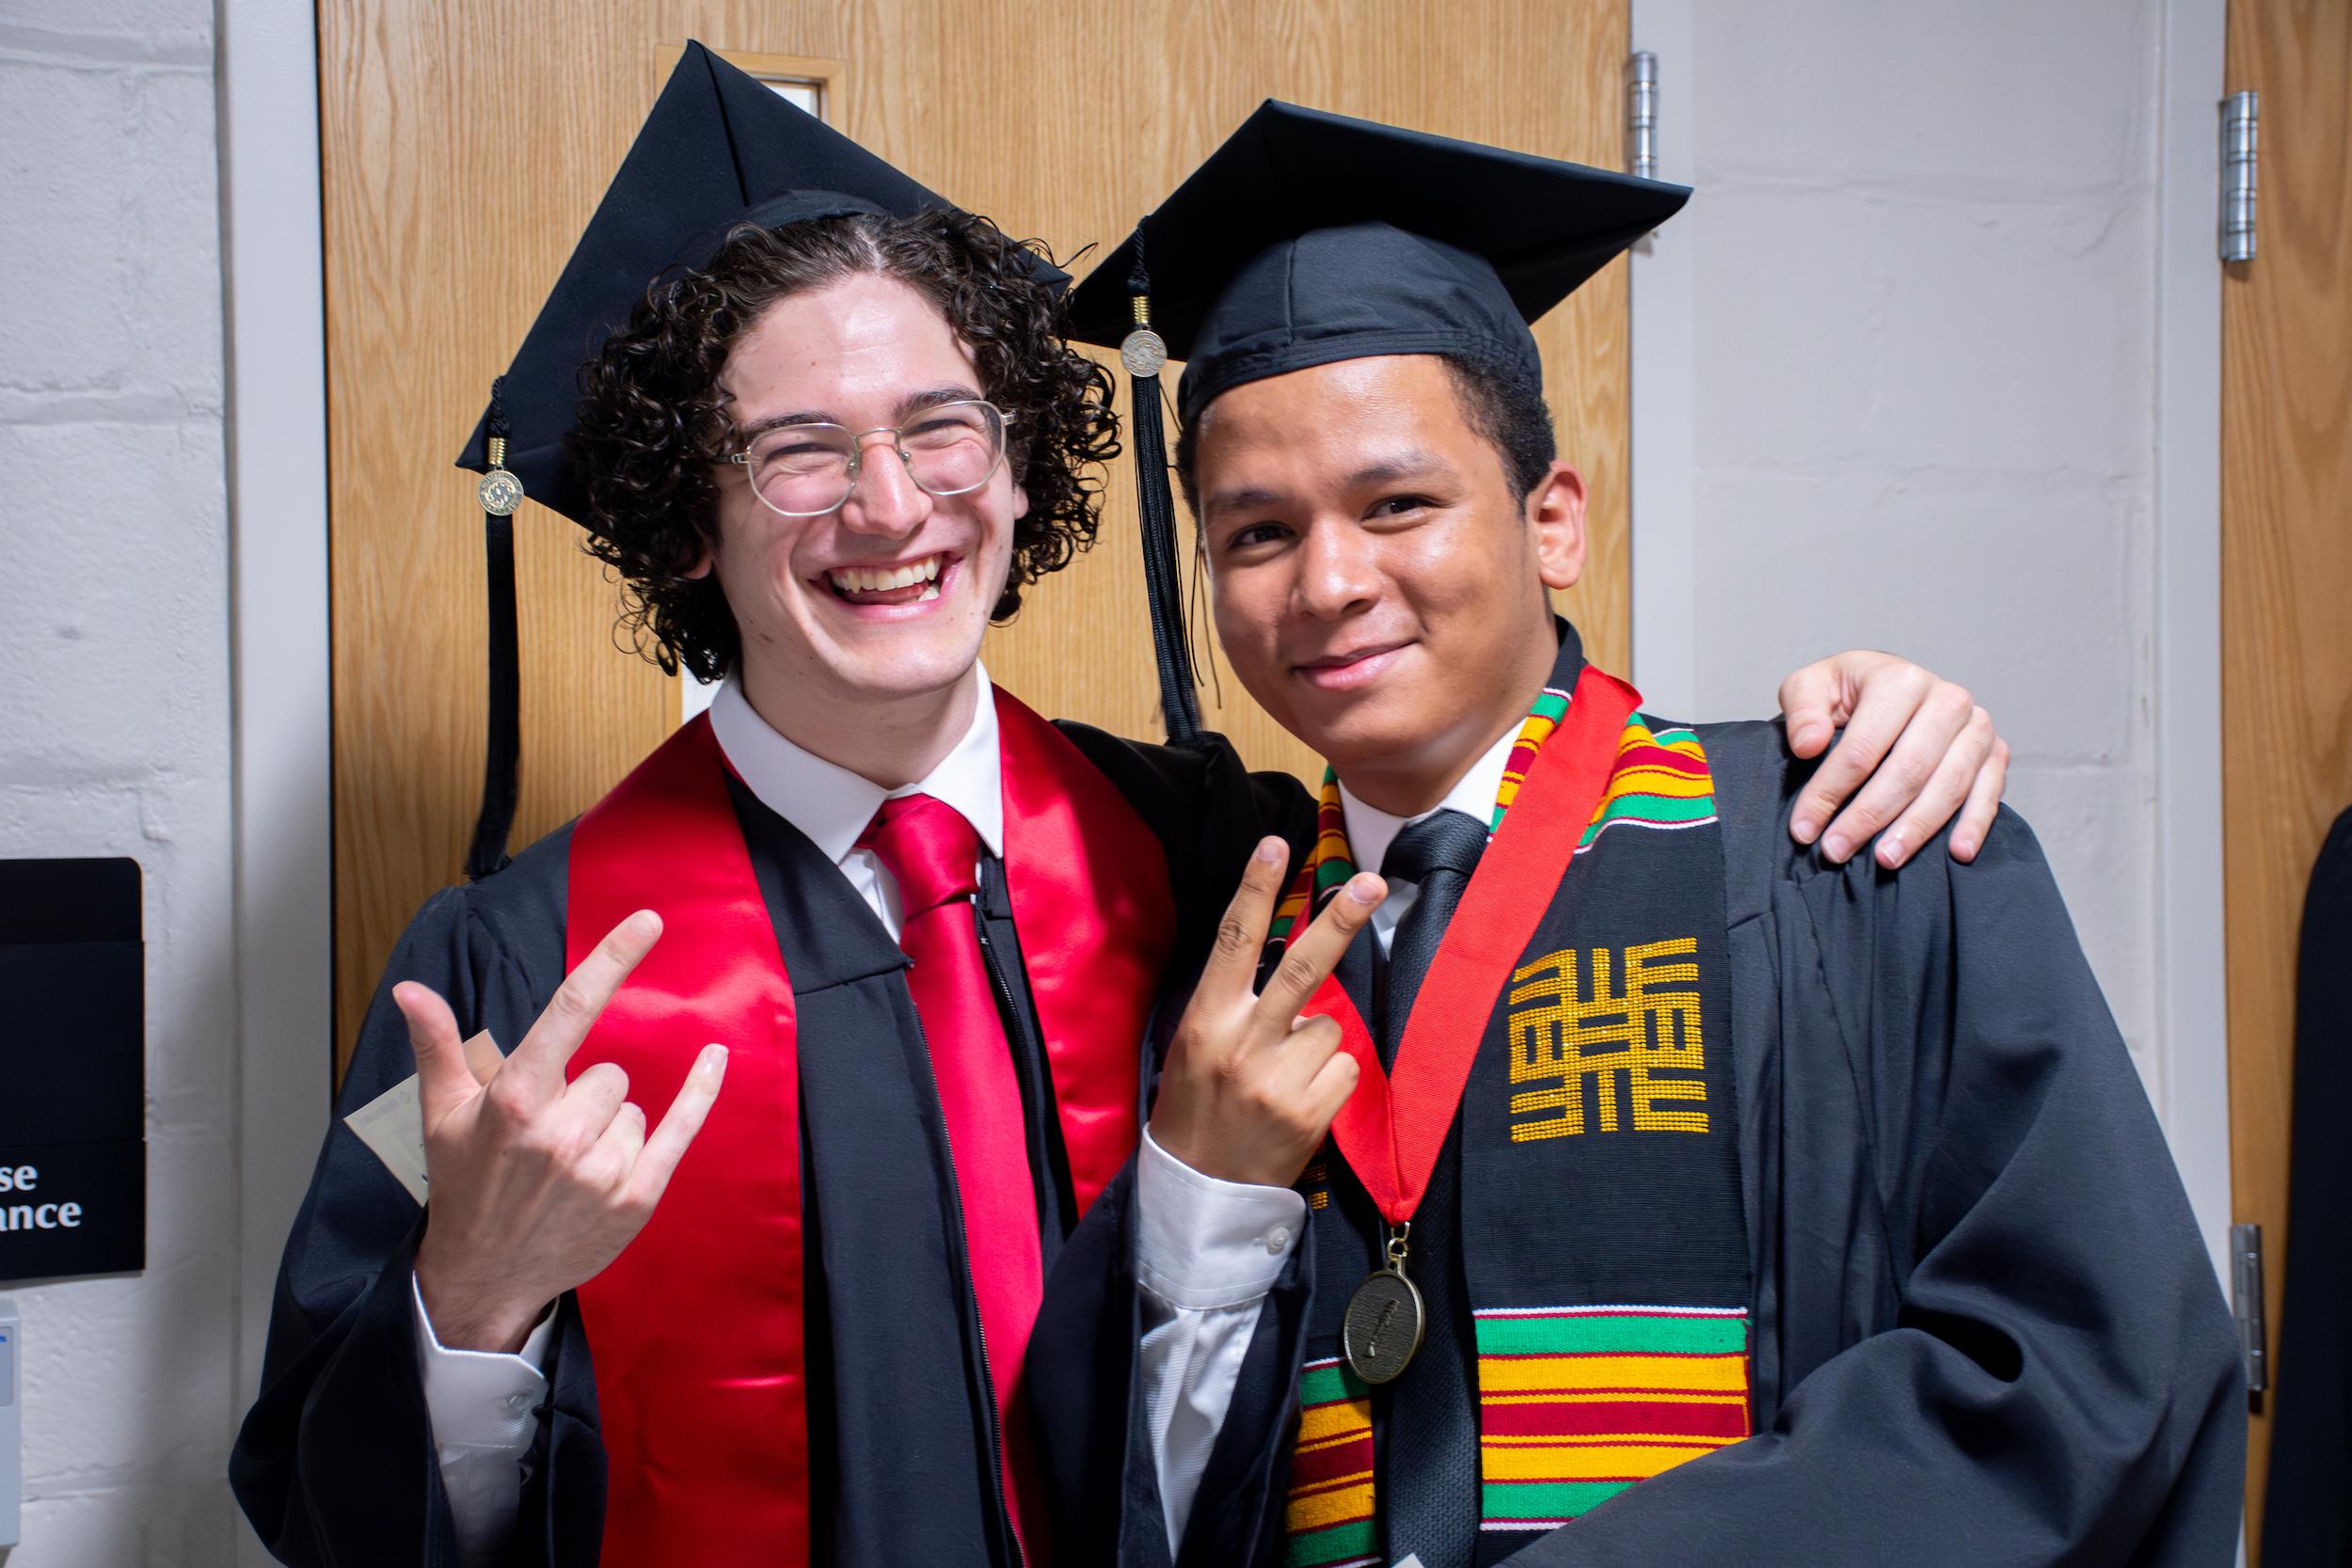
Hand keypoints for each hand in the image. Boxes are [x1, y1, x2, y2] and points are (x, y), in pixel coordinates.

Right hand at [402, 910, 727, 1352]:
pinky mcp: (636, 1198)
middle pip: (609, 1073)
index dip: (611, 959)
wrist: (484, 1275)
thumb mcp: (442, 1115)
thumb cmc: (465, 1185)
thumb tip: (411, 989)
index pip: (572, 1011)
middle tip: (547, 1138)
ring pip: (635, 1108)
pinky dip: (699, 1093)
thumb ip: (437, 1045)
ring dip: (610, 1127)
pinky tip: (713, 1060)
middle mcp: (561, 1133)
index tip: (648, 920)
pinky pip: (680, 1128)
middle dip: (584, 1096)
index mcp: (515, 1101)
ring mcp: (602, 1169)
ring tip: (568, 1167)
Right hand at [1151, 838, 1385, 1188]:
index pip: (1233, 941)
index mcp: (1207, 1020)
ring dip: (1320, 1043)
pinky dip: (1333, 1079)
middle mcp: (1243, 1043)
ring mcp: (1278, 1080)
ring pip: (1332, 1025)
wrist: (1199, 1192)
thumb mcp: (1194, 1044)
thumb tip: (1280, 959)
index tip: (1276, 843)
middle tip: (1371, 881)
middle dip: (1339, 919)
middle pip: (1301, 967)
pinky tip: (1303, 1101)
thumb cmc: (1194, 1107)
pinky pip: (1346, 1068)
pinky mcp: (1310, 1114)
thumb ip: (1234, 1003)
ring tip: (1286, 1076)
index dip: (1255, 888)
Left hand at [1777, 652, 2008, 866]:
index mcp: (1899, 681)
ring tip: (1885, 859)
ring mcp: (1977, 727)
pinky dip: (1975, 824)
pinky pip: (1989, 792)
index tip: (1803, 828)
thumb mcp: (1809, 688)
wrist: (1889, 686)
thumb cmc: (1846, 693)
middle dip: (1869, 816)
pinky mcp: (1995, 752)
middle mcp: (1947, 699)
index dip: (1830, 792)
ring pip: (1949, 786)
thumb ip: (1802, 711)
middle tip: (1836, 851)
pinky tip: (1957, 853)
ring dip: (1916, 828)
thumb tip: (1809, 745)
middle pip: (1908, 770)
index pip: (1862, 748)